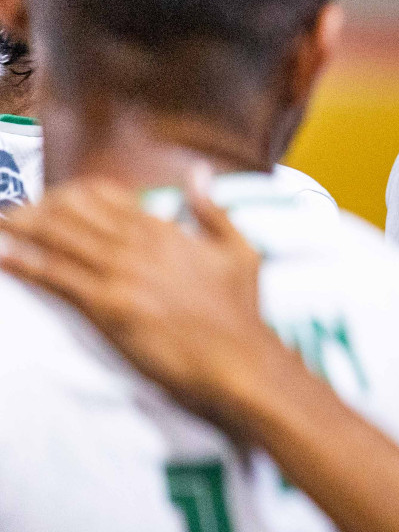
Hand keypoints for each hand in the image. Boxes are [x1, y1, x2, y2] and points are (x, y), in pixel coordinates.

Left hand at [0, 172, 288, 429]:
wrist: (237, 357)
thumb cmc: (242, 309)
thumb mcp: (239, 249)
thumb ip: (213, 209)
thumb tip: (199, 173)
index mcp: (166, 229)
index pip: (107, 196)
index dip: (74, 192)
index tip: (55, 196)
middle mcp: (138, 244)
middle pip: (75, 212)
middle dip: (39, 207)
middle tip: (13, 210)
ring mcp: (121, 274)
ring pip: (60, 238)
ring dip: (23, 228)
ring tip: (0, 222)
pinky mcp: (107, 307)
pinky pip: (58, 278)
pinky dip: (26, 264)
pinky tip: (4, 256)